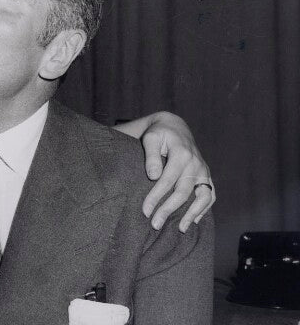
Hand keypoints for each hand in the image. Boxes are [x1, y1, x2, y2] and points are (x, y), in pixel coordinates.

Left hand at [140, 112, 214, 231]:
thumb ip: (151, 156)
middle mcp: (196, 164)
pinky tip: (194, 221)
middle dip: (169, 210)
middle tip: (155, 225)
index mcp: (181, 154)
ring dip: (192, 214)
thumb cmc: (160, 134)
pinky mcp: (207, 175)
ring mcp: (204, 170)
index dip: (156, 197)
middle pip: (183, 192)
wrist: (176, 128)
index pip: (167, 181)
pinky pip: (211, 195)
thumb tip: (153, 176)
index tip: (145, 211)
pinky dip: (204, 209)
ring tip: (180, 228)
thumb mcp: (151, 138)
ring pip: (203, 196)